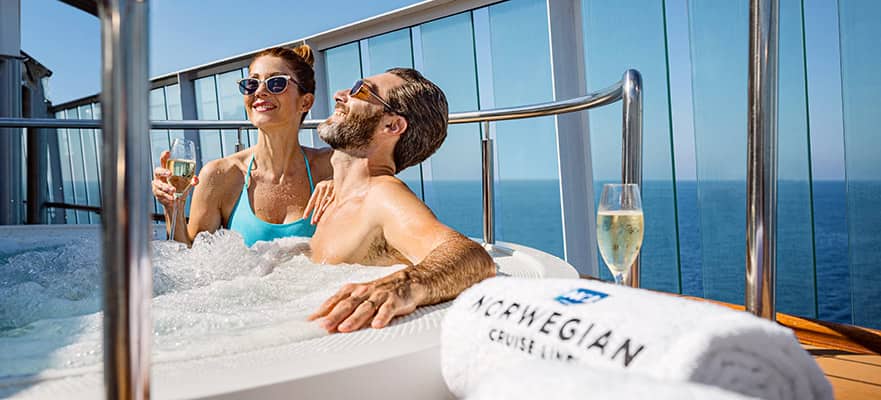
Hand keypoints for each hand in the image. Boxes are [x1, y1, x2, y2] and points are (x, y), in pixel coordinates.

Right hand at [152, 150, 197, 208]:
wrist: (176, 203)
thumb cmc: (181, 189)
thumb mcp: (188, 184)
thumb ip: (192, 180)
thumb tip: (195, 179)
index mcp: (166, 171)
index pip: (163, 162)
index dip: (164, 156)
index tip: (168, 152)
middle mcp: (159, 177)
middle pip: (157, 171)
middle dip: (163, 171)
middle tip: (170, 173)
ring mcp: (157, 185)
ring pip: (159, 184)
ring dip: (166, 187)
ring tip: (174, 190)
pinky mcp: (157, 194)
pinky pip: (161, 194)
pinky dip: (167, 196)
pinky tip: (172, 198)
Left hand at [303, 179, 334, 223]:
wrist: (344, 174)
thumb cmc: (334, 185)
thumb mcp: (326, 189)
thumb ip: (321, 198)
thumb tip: (317, 211)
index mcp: (318, 187)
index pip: (312, 201)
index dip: (308, 209)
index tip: (304, 217)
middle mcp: (323, 187)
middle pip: (317, 203)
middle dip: (314, 214)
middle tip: (312, 222)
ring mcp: (329, 188)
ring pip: (322, 203)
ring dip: (319, 212)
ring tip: (316, 220)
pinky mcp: (336, 190)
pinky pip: (330, 199)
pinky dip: (327, 205)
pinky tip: (323, 211)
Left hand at [308, 271, 423, 332]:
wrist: (410, 281)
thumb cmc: (380, 292)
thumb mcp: (360, 296)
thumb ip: (343, 307)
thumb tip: (321, 321)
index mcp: (353, 290)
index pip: (335, 300)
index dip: (322, 311)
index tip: (309, 323)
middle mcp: (364, 292)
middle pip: (347, 304)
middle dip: (334, 316)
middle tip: (322, 327)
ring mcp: (380, 295)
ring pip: (365, 307)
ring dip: (354, 318)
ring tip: (344, 328)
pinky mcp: (395, 300)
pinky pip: (388, 309)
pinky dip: (382, 317)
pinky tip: (377, 325)